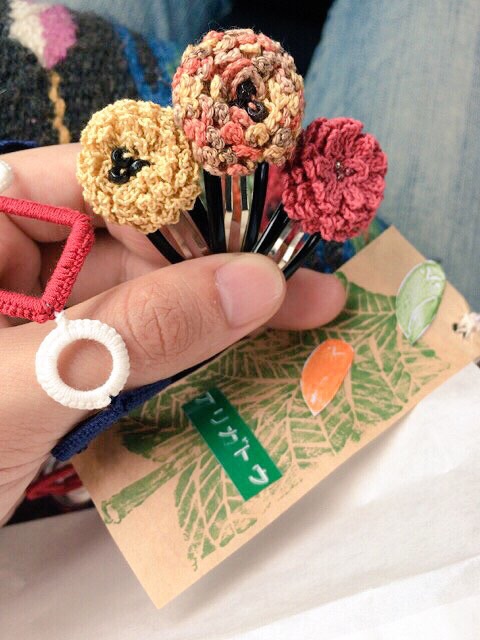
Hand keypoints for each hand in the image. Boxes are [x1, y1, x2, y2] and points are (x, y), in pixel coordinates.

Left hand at [0, 144, 345, 523]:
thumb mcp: (17, 386)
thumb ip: (132, 332)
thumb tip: (252, 284)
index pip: (97, 175)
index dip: (187, 186)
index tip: (267, 209)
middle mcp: (15, 259)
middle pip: (136, 242)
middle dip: (220, 266)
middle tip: (304, 285)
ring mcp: (40, 321)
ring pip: (144, 303)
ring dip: (214, 320)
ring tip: (298, 321)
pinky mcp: (60, 374)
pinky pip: (134, 354)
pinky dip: (184, 364)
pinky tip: (239, 361)